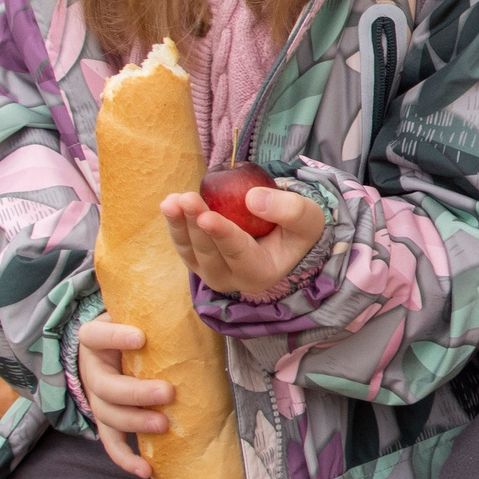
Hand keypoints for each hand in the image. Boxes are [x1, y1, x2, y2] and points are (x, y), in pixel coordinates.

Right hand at [76, 316, 170, 477]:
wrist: (117, 344)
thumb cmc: (137, 326)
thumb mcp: (140, 313)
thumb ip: (160, 307)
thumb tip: (200, 297)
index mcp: (95, 339)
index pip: (96, 335)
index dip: (115, 337)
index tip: (141, 337)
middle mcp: (92, 370)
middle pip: (105, 387)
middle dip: (135, 393)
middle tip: (166, 393)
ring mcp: (97, 398)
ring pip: (108, 416)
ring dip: (135, 424)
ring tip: (163, 426)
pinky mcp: (107, 420)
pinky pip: (112, 443)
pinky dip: (126, 458)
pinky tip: (145, 470)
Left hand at [160, 185, 325, 299]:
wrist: (282, 234)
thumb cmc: (297, 227)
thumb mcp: (308, 217)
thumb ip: (289, 209)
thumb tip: (252, 199)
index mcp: (263, 273)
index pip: (239, 254)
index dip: (222, 235)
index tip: (206, 216)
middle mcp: (234, 280)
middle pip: (210, 253)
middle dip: (195, 225)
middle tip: (186, 198)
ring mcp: (213, 273)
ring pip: (191, 251)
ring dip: (179, 225)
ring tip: (172, 201)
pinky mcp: (199, 262)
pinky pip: (183, 246)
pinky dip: (175, 226)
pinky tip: (170, 204)